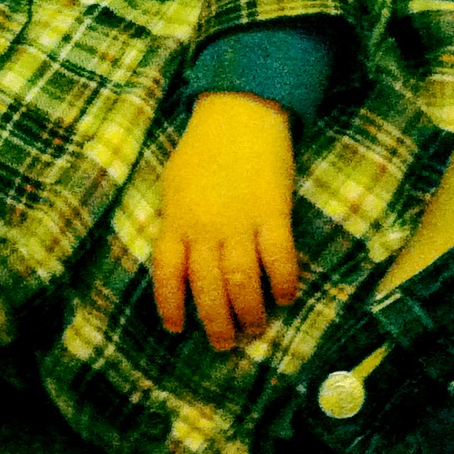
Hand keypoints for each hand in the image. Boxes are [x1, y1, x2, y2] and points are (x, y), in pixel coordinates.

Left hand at [153, 92, 299, 350]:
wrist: (240, 110)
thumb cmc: (204, 146)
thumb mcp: (175, 183)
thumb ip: (177, 221)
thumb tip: (182, 258)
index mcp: (176, 221)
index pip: (168, 275)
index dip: (171, 306)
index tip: (177, 329)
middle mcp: (205, 229)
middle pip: (208, 290)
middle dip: (217, 324)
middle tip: (226, 343)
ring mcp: (239, 223)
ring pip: (243, 284)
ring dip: (251, 313)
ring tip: (257, 328)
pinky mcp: (273, 214)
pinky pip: (279, 260)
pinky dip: (283, 283)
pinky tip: (285, 296)